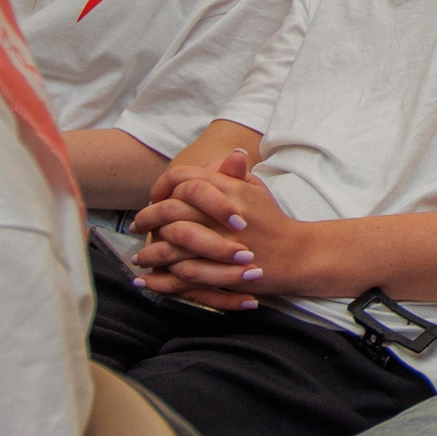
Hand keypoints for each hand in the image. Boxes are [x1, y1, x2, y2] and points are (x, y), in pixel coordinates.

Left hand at [127, 152, 323, 307]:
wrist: (298, 254)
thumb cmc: (273, 221)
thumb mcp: (256, 189)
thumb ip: (235, 174)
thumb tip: (226, 155)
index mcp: (230, 189)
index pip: (182, 178)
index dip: (161, 187)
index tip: (153, 199)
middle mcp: (223, 213)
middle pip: (170, 209)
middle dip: (148, 219)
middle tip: (138, 226)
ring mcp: (222, 242)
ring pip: (171, 243)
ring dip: (151, 252)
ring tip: (141, 257)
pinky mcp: (222, 269)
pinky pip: (183, 271)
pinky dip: (162, 279)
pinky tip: (150, 280)